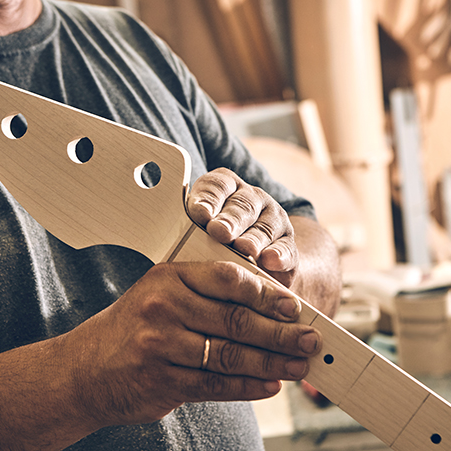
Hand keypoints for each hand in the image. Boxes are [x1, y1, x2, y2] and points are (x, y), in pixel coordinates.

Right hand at [63, 261, 319, 427]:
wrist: (84, 371)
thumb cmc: (135, 328)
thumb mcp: (162, 295)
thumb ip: (208, 294)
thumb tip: (272, 307)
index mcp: (169, 277)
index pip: (228, 279)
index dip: (267, 293)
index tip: (295, 306)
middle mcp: (163, 307)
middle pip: (236, 320)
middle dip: (280, 332)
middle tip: (310, 339)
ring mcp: (160, 345)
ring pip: (230, 355)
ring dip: (272, 363)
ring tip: (300, 366)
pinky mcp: (161, 381)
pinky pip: (215, 385)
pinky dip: (248, 388)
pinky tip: (271, 386)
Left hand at [186, 168, 297, 286]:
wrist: (250, 265)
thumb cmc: (211, 245)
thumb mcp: (194, 231)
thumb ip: (185, 226)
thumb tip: (162, 230)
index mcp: (226, 188)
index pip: (217, 186)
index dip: (208, 199)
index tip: (199, 214)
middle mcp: (252, 198)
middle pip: (242, 205)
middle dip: (229, 219)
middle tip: (218, 232)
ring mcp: (273, 219)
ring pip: (264, 227)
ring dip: (253, 238)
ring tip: (244, 249)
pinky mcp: (288, 245)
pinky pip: (285, 248)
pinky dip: (278, 255)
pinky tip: (269, 261)